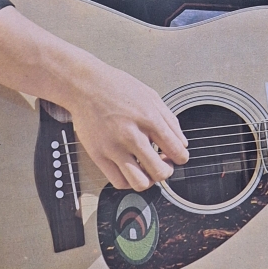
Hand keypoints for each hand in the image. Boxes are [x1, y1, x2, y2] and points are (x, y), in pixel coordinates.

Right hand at [64, 62, 188, 191]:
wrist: (85, 86)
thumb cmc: (117, 88)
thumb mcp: (152, 96)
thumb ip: (170, 121)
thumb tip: (182, 143)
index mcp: (149, 119)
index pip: (177, 151)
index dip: (181, 157)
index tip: (177, 156)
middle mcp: (132, 135)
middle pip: (160, 172)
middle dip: (167, 171)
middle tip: (163, 164)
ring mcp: (114, 148)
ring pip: (140, 183)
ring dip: (148, 180)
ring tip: (147, 169)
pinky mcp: (98, 155)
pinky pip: (118, 182)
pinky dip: (129, 181)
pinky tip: (131, 169)